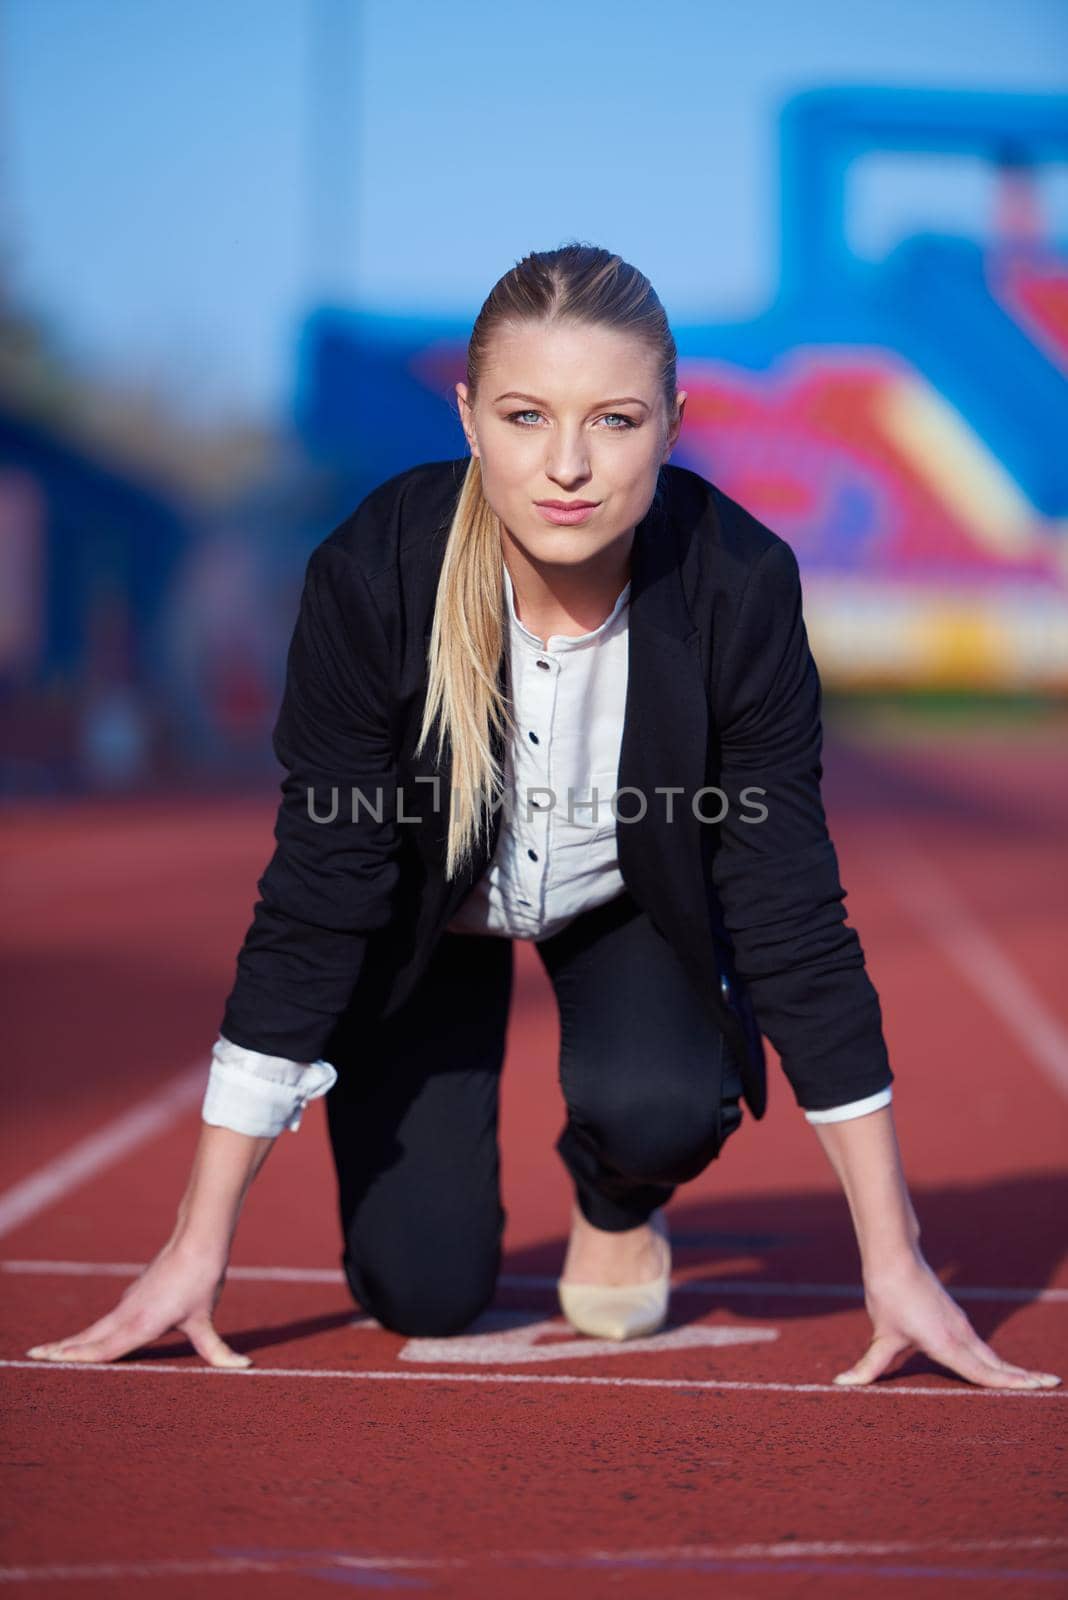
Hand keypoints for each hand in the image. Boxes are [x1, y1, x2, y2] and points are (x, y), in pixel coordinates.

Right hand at [25, 1236, 250, 1368]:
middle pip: (88, 1337)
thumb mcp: (206, 1320)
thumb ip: (218, 1351)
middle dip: (62, 1349)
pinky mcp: (136, 1294)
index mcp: (140, 1323)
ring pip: (96, 1326)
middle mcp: (128, 1313)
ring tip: (52, 1351)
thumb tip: (244, 1368)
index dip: (77, 1358)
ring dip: (74, 1340)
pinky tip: (89, 1336)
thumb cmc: (201, 1280)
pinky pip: (108, 1318)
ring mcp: (129, 1301)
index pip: (102, 1349)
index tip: (52, 1362)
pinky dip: (92, 1330)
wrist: (199, 1240)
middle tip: (35, 1356)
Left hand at [833, 1250, 1059, 1389]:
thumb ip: (868, 1367)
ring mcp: (960, 1325)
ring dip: (1011, 1368)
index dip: (1010, 1383)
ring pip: (989, 1354)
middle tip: (1051, 1387)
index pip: (983, 1372)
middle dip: (1023, 1378)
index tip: (1036, 1388)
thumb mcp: (881, 1336)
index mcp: (947, 1343)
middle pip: (996, 1364)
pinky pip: (979, 1345)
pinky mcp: (954, 1318)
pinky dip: (994, 1359)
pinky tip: (997, 1366)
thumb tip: (841, 1384)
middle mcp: (960, 1334)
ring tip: (1033, 1382)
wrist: (893, 1258)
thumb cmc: (888, 1296)